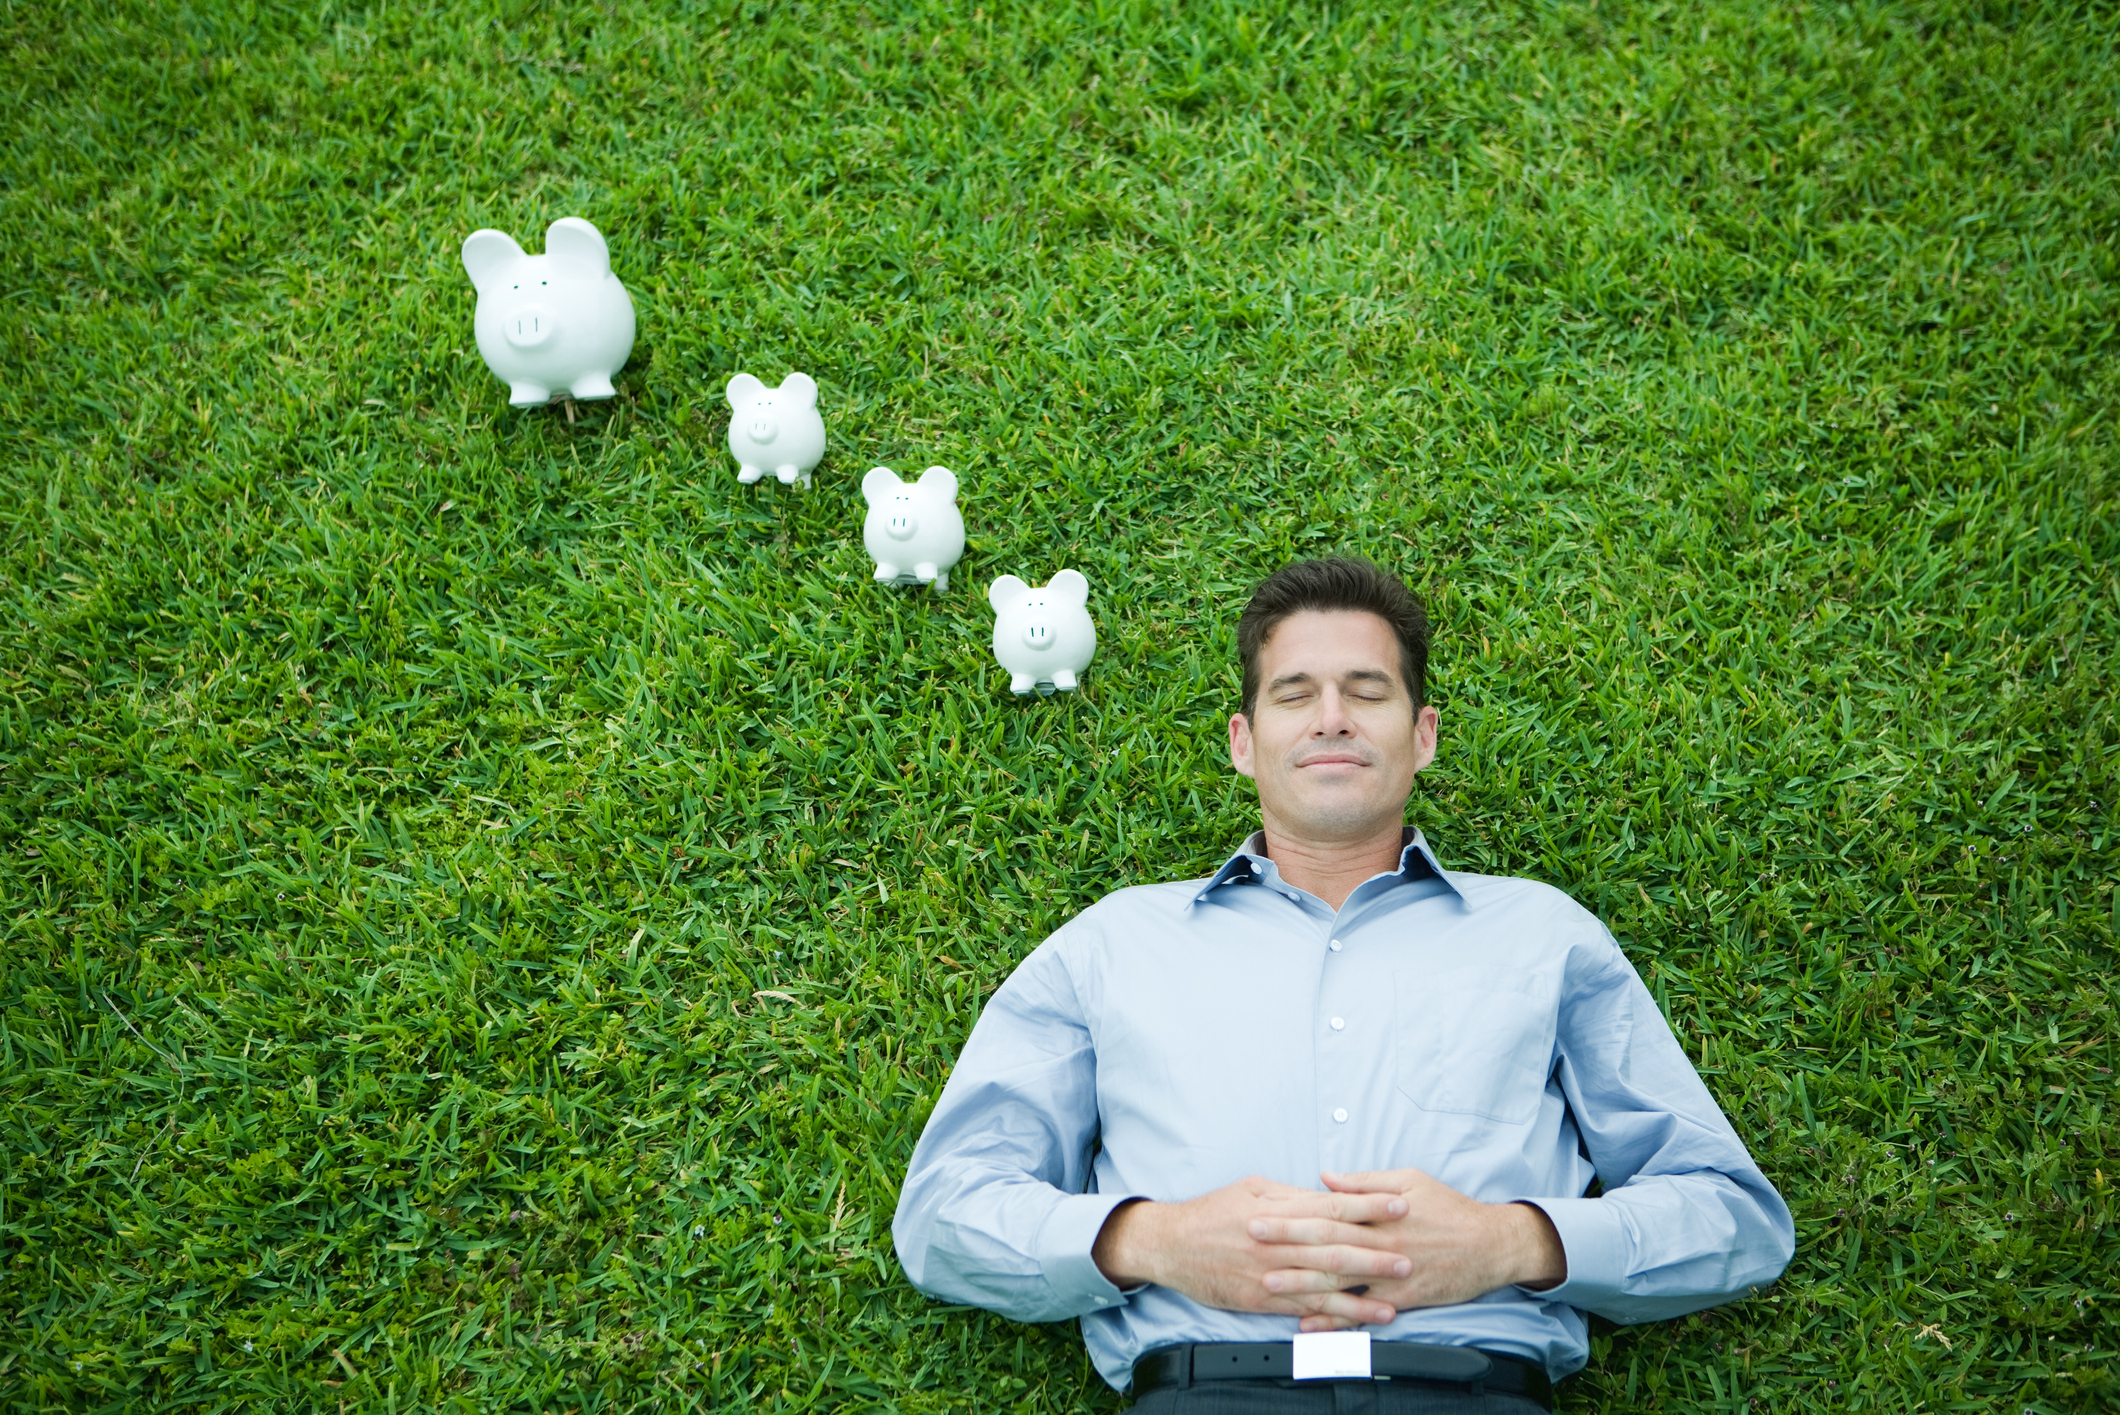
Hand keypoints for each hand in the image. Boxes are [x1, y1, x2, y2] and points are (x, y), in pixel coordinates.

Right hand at [1092, 1176, 1410, 1326]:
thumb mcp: (1252, 1189)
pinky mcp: (1263, 1300)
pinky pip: (1305, 1308)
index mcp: (1279, 1210)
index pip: (1332, 1207)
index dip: (1368, 1206)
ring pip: (1325, 1282)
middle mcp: (1278, 1243)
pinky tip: (1357, 1317)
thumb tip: (1324, 1193)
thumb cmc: (1212, 1213)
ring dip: (1364, 1289)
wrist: (1172, 1245)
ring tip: (1396, 1292)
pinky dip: (1334, 1315)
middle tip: (1410, 1253)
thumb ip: (1290, 1195)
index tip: (1399, 1204)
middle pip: (1335, 1247)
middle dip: (1376, 1250)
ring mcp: (1272, 1274)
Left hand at [1250, 1169, 1567, 1331]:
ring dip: (1302, 1285)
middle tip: (1252, 1245)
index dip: (1291, 1215)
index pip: (1327, 1213)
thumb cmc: (1449, 1208)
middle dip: (1286, 1246)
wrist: (1491, 1245)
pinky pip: (1363, 1311)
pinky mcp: (1402, 1299)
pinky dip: (1335, 1319)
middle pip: (1326, 1246)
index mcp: (1380, 1213)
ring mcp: (1391, 1274)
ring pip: (1340, 1282)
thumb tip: (1325, 1178)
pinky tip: (1310, 1322)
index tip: (1260, 1213)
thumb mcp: (1410, 1181)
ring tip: (1269, 1284)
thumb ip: (1365, 1182)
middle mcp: (1382, 1244)